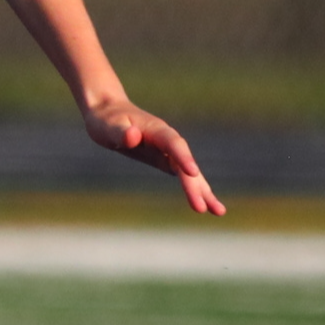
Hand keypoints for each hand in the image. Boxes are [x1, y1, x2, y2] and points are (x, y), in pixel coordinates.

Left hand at [85, 100, 224, 215]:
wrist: (108, 113)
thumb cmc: (106, 119)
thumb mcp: (108, 125)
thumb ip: (120, 131)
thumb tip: (133, 136)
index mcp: (156, 130)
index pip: (173, 144)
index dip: (183, 157)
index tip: (192, 173)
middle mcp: (167, 140)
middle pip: (184, 163)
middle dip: (194, 185)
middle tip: (203, 208)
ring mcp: (169, 151)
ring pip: (189, 172)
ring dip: (203, 191)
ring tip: (219, 212)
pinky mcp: (165, 160)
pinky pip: (183, 176)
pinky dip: (195, 189)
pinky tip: (206, 205)